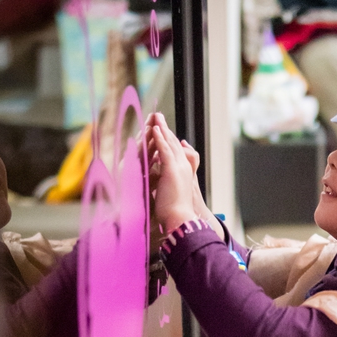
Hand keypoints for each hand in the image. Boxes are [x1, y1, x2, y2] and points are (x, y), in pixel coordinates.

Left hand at [147, 113, 197, 233]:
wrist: (180, 220)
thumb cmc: (174, 214)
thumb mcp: (169, 195)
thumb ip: (165, 186)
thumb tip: (161, 187)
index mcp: (182, 174)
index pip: (174, 153)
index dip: (168, 141)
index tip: (160, 131)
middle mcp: (183, 168)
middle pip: (173, 144)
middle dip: (165, 130)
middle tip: (158, 116)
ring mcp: (178, 167)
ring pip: (169, 143)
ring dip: (162, 128)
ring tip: (156, 116)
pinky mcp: (172, 170)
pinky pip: (164, 150)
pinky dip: (159, 138)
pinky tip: (154, 128)